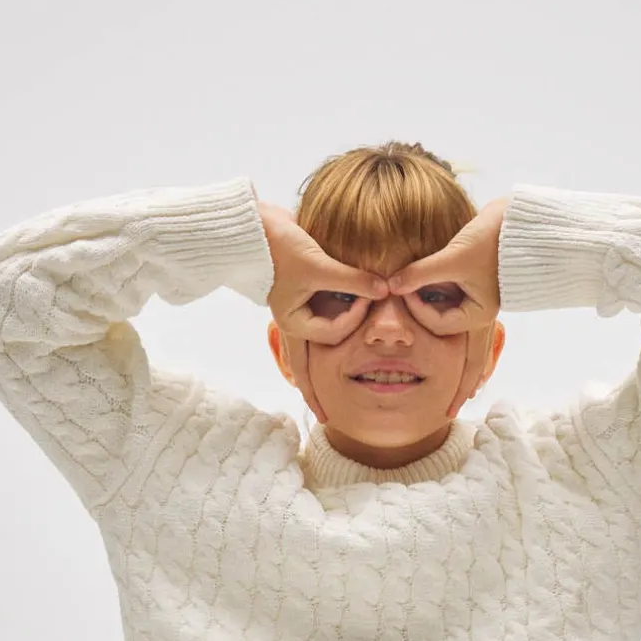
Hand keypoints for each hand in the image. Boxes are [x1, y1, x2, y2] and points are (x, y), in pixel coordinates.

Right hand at [258, 200, 389, 422]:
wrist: (254, 226)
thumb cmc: (279, 248)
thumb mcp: (317, 265)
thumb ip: (353, 279)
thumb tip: (386, 290)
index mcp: (293, 321)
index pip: (332, 335)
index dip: (354, 318)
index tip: (368, 295)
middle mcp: (295, 320)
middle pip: (308, 365)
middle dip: (315, 390)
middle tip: (327, 413)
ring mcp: (298, 309)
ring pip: (316, 343)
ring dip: (329, 356)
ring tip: (335, 387)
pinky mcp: (304, 294)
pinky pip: (322, 316)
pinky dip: (334, 322)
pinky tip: (342, 333)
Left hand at [384, 196, 506, 417]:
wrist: (523, 220)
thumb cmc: (492, 238)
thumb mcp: (454, 257)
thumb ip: (421, 273)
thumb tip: (390, 286)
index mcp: (480, 312)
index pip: (440, 325)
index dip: (418, 310)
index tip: (402, 289)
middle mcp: (484, 314)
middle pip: (472, 361)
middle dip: (460, 386)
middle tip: (448, 412)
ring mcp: (486, 305)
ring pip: (475, 347)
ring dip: (466, 369)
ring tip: (462, 393)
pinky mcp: (484, 293)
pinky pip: (472, 328)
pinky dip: (465, 343)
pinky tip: (460, 350)